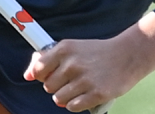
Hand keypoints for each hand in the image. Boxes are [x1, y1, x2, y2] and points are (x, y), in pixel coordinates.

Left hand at [23, 12, 154, 111]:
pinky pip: (72, 107)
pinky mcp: (96, 94)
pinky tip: (85, 94)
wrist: (128, 55)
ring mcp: (85, 80)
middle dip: (57, 86)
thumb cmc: (97, 53)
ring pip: (58, 99)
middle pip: (48, 86)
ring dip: (66, 96)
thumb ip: (48, 59)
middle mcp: (73, 64)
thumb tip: (27, 76)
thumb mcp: (72, 48)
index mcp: (65, 49)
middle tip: (72, 79)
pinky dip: (76, 104)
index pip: (38, 69)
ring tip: (80, 87)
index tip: (51, 74)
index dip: (42, 75)